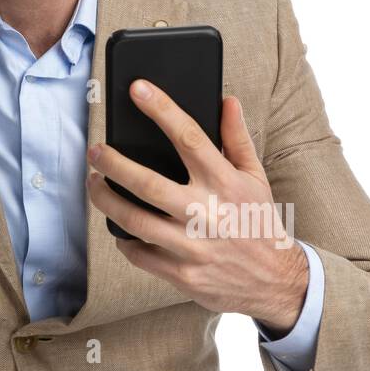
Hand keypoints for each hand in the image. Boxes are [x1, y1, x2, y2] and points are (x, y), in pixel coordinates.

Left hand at [85, 80, 307, 332]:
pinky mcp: (182, 274)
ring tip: (93, 184)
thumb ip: (237, 138)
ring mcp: (193, 246)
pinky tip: (119, 226)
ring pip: (135, 222)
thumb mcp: (255, 176)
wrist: (276, 281)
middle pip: (148, 184)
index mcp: (225, 183)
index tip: (138, 89)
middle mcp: (207, 213)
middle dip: (113, 164)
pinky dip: (124, 239)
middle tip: (94, 151)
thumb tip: (227, 101)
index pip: (189, 137)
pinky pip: (140, 254)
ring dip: (106, 201)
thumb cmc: (258, 221)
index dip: (162, 109)